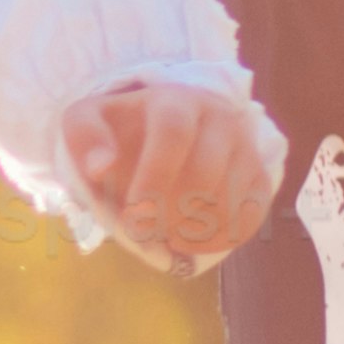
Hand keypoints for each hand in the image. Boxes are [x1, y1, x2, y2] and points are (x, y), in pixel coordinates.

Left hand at [63, 77, 281, 269]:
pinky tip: (192, 242)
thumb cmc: (121, 131)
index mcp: (175, 101)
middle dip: (174, 210)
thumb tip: (100, 168)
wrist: (159, 132)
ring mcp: (245, 146)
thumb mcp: (88, 122)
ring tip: (166, 236)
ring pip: (233, 196)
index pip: (174, 132)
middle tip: (148, 232)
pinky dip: (223, 237)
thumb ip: (84, 138)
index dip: (155, 176)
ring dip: (197, 228)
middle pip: (207, 170)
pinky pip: (253, 213)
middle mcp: (219, 117)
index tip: (135, 213)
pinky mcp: (259, 174)